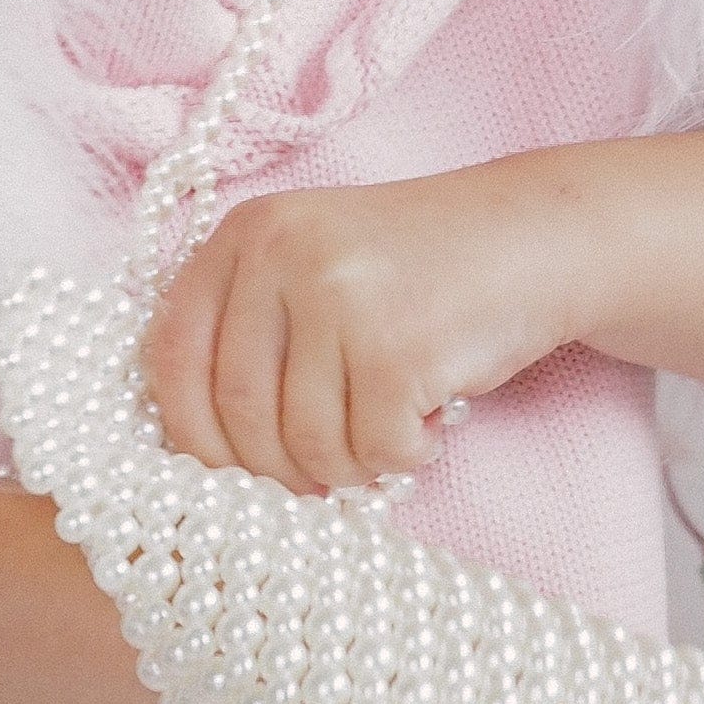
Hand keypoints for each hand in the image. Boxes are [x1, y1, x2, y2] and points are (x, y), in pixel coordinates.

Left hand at [139, 156, 601, 496]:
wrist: (532, 236)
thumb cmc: (415, 270)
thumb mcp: (311, 264)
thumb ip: (248, 330)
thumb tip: (197, 456)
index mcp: (245, 233)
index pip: (171, 356)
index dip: (191, 433)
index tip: (225, 471)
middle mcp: (280, 254)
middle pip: (235, 415)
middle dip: (277, 469)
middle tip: (323, 468)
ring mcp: (339, 298)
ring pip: (303, 446)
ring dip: (344, 466)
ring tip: (384, 429)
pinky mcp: (397, 349)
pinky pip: (371, 451)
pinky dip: (401, 455)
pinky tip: (425, 418)